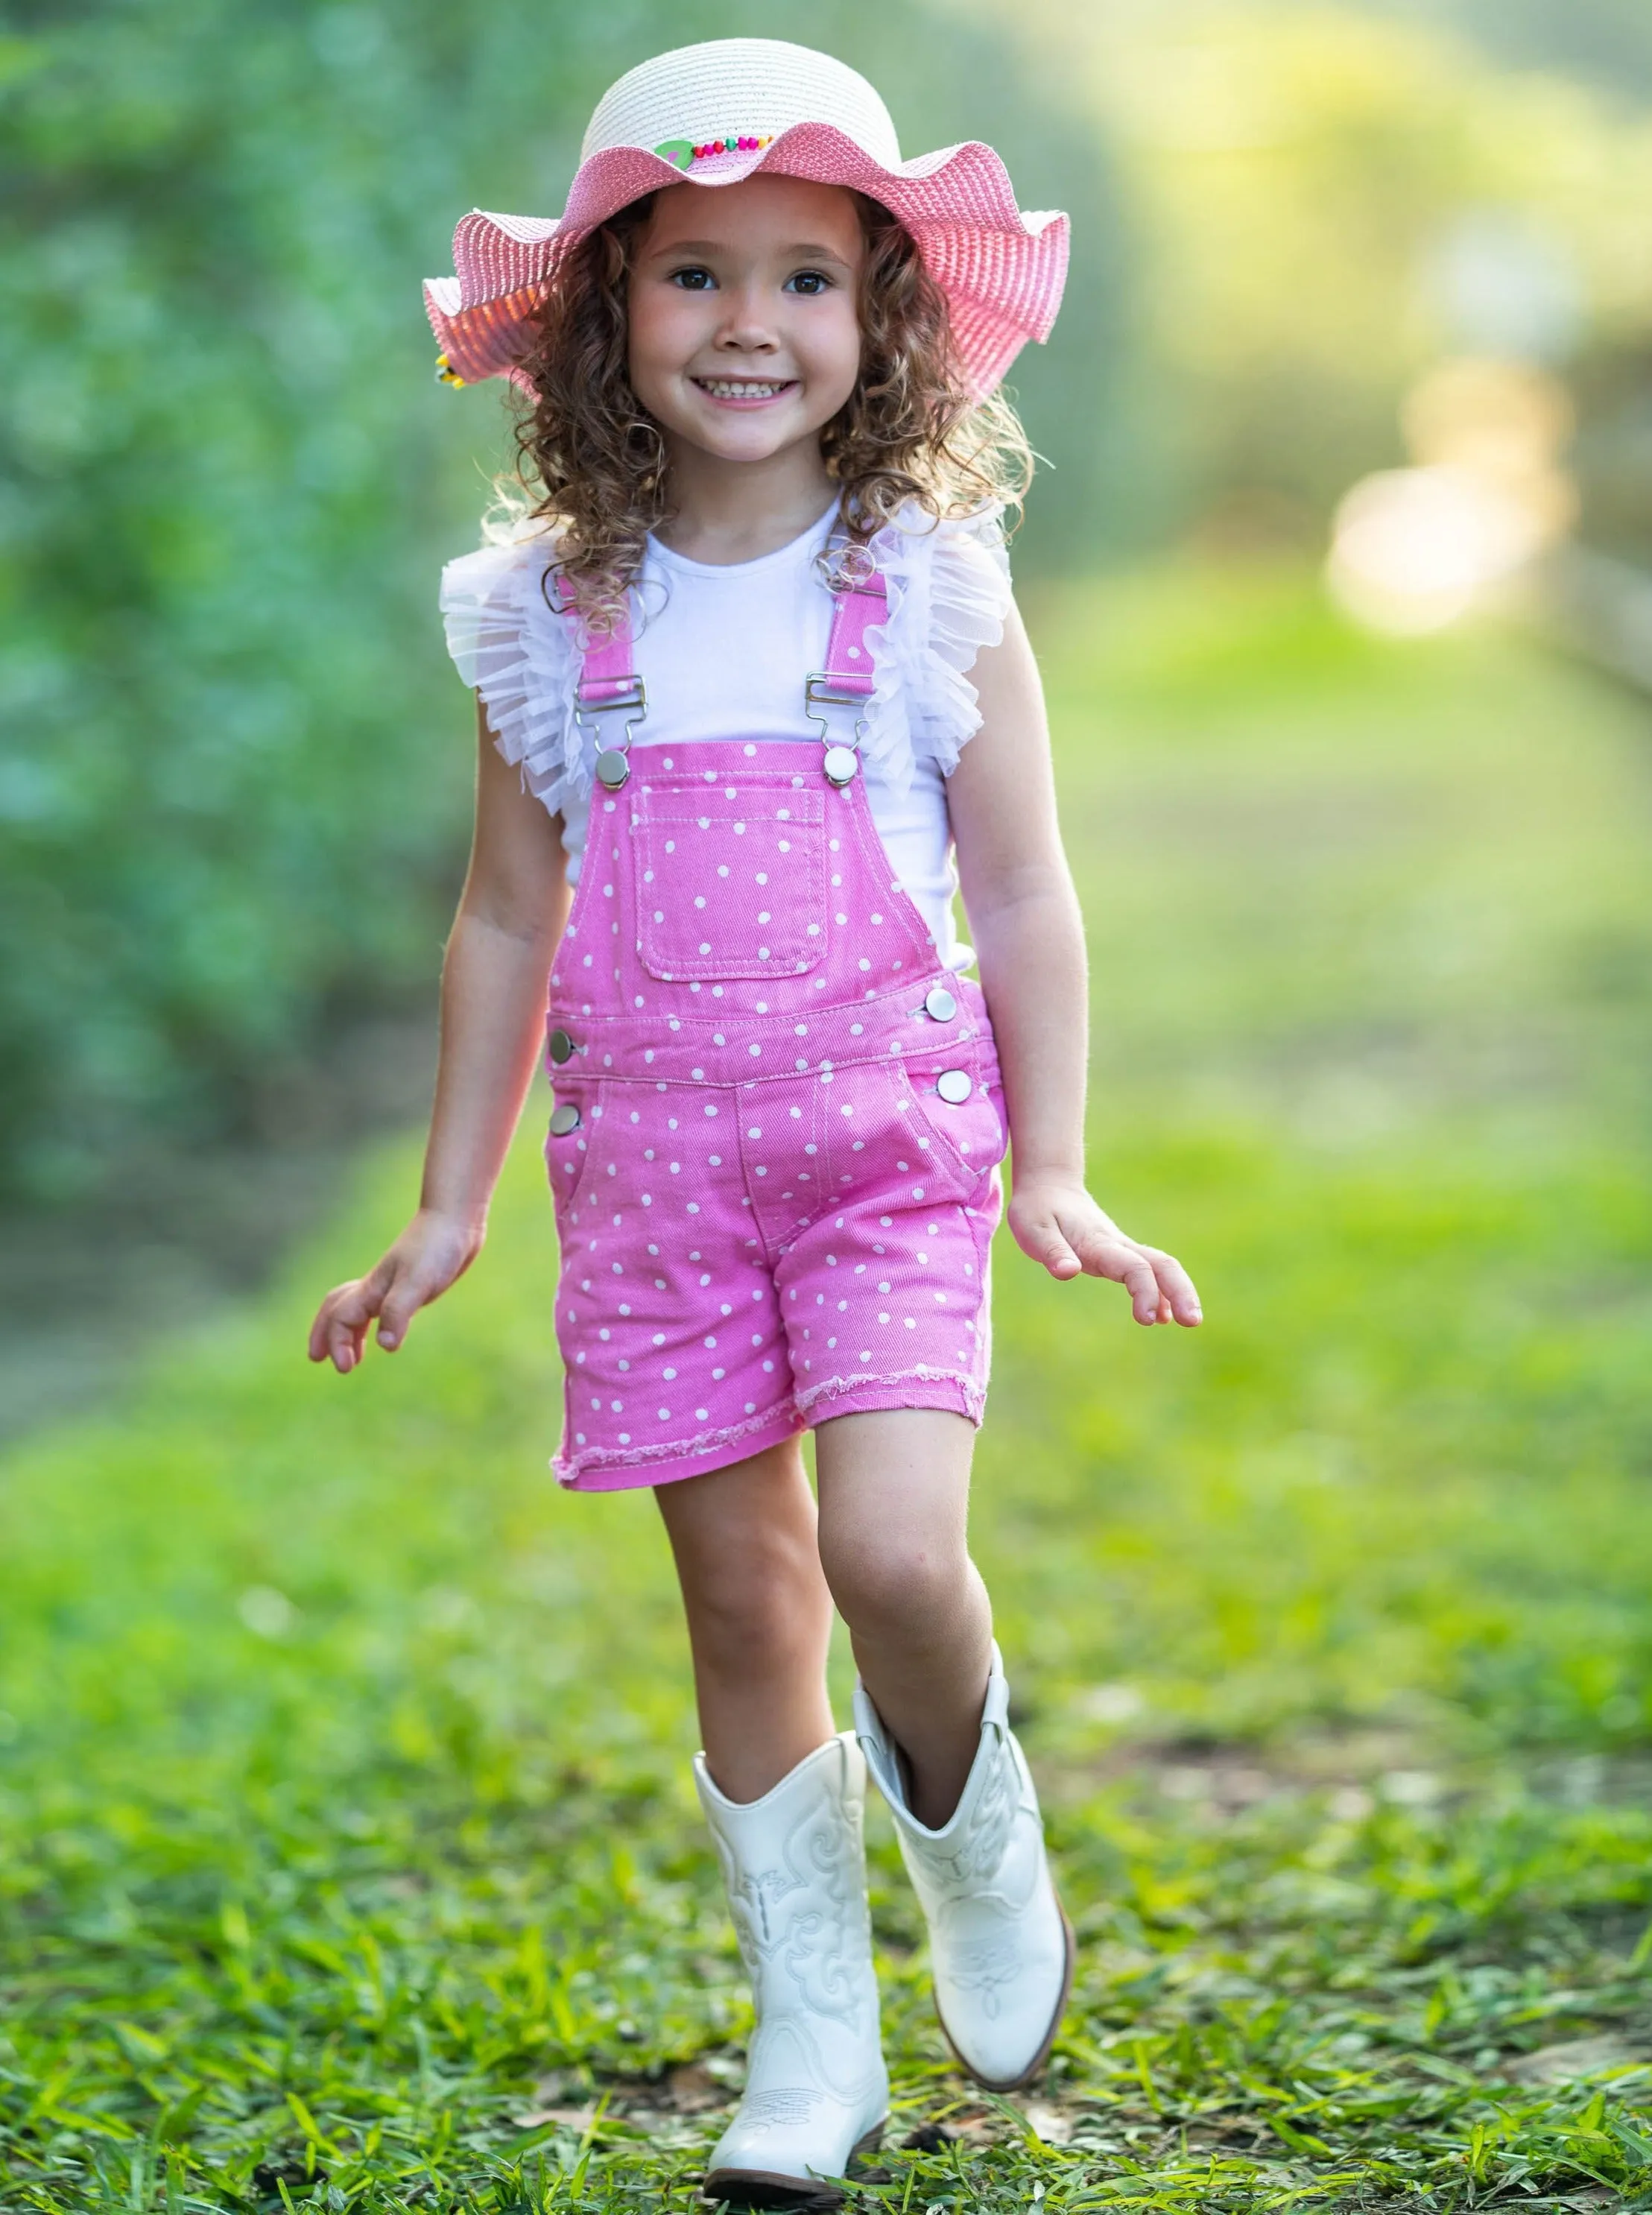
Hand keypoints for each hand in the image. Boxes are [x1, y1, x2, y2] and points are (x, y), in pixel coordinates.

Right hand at [306, 1209, 482, 1373]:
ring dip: (347, 1333)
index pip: (341, 1319)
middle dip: (325, 1334)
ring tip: (351, 1358)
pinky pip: (380, 1308)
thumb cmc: (436, 1248)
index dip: (337, 1343)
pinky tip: (386, 1334)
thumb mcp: (418, 1282)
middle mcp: (377, 1288)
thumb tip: (385, 1346)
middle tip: (316, 1358)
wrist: (455, 1221)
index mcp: (372, 1288)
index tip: (345, 1368)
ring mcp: (392, 1286)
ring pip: (357, 1310)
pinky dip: (375, 1324)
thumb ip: (398, 1312)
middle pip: (336, 1310)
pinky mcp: (410, 1286)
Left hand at [1007, 1175, 1201, 1325]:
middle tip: (1193, 1321)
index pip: (1133, 1266)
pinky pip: (1148, 1271)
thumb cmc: (1037, 1210)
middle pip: (1161, 1264)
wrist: (1048, 1187)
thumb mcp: (1033, 1231)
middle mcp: (1117, 1245)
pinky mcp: (1119, 1253)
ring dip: (1178, 1291)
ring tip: (1190, 1320)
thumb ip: (1052, 1252)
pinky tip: (1163, 1316)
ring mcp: (1121, 1248)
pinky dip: (1161, 1291)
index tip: (1147, 1319)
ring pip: (1161, 1266)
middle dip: (1180, 1291)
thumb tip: (1069, 1272)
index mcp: (1098, 1243)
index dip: (1146, 1291)